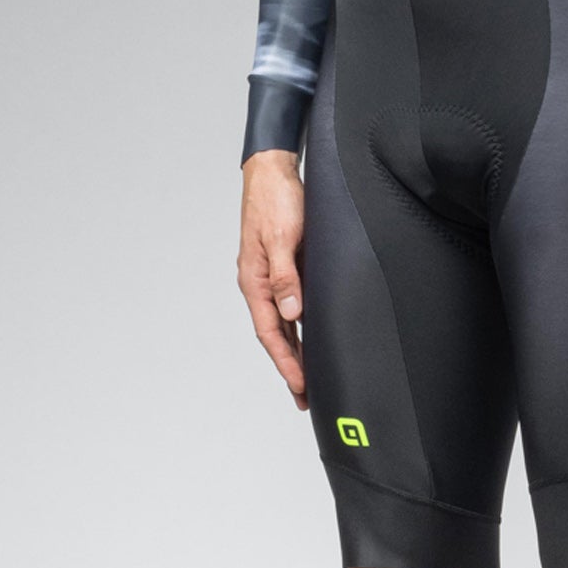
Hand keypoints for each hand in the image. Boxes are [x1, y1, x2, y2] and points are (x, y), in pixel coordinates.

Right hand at [238, 149, 308, 409]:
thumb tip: (292, 314)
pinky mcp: (284, 265)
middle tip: (305, 397)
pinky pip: (292, 303)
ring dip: (296, 349)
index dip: (287, 362)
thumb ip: (286, 277)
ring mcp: (271, 275)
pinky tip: (313, 336)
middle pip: (276, 334)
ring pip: (284, 322)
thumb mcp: (282, 238)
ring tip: (310, 377)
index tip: (301, 387)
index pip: (271, 332)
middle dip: (290, 366)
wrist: (273, 170)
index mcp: (254, 281)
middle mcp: (260, 283)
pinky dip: (301, 324)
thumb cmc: (275, 200)